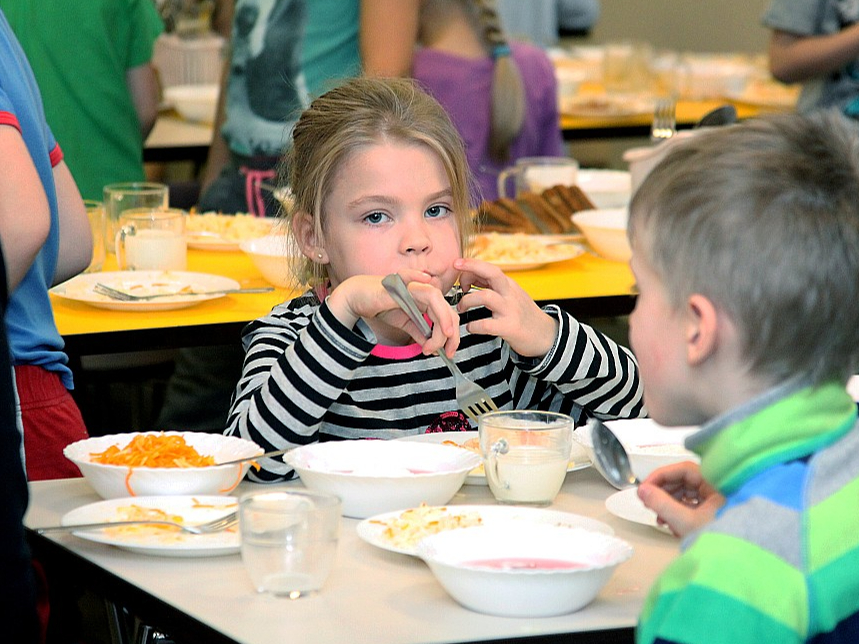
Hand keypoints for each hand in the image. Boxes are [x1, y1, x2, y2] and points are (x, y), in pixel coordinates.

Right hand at [327, 271, 459, 356]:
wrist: (358, 298)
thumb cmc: (381, 306)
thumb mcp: (405, 323)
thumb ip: (419, 332)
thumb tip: (431, 346)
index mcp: (428, 301)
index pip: (448, 317)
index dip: (452, 336)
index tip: (448, 352)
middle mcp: (424, 292)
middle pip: (448, 310)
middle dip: (451, 335)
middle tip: (447, 352)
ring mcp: (413, 286)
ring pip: (436, 301)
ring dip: (442, 321)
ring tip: (434, 343)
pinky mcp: (399, 284)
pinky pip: (413, 278)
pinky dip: (419, 278)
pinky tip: (427, 281)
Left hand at [454, 257, 557, 356]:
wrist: (545, 336)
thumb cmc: (522, 315)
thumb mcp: (510, 295)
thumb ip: (491, 286)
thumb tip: (468, 276)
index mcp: (509, 285)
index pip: (490, 268)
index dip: (472, 264)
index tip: (457, 264)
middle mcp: (510, 294)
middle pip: (492, 273)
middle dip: (471, 268)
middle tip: (455, 270)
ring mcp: (510, 310)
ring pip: (485, 297)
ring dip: (467, 301)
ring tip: (461, 308)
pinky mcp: (510, 328)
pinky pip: (486, 324)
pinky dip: (473, 326)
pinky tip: (470, 327)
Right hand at [637, 461, 724, 537]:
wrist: (733, 566)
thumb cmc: (716, 540)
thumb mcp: (685, 521)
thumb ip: (661, 503)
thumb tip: (642, 490)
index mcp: (718, 485)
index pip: (685, 469)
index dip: (662, 475)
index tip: (645, 486)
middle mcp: (718, 490)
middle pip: (684, 482)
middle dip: (663, 492)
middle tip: (648, 501)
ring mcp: (716, 502)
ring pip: (685, 494)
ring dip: (668, 503)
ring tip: (659, 518)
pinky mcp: (712, 514)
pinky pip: (690, 505)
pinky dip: (677, 511)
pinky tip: (669, 524)